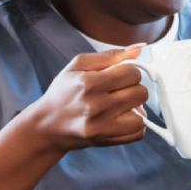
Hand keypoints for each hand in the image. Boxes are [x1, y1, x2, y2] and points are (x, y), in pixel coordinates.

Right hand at [29, 46, 149, 151]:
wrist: (48, 125)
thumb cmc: (63, 92)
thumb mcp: (78, 65)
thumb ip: (110, 56)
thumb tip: (138, 49)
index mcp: (89, 83)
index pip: (132, 73)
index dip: (129, 71)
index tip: (119, 75)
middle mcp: (96, 106)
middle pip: (140, 93)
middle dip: (133, 88)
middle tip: (119, 90)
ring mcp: (102, 126)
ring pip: (142, 114)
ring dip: (135, 108)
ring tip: (120, 105)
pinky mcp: (107, 140)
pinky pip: (138, 133)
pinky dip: (135, 125)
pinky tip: (122, 118)